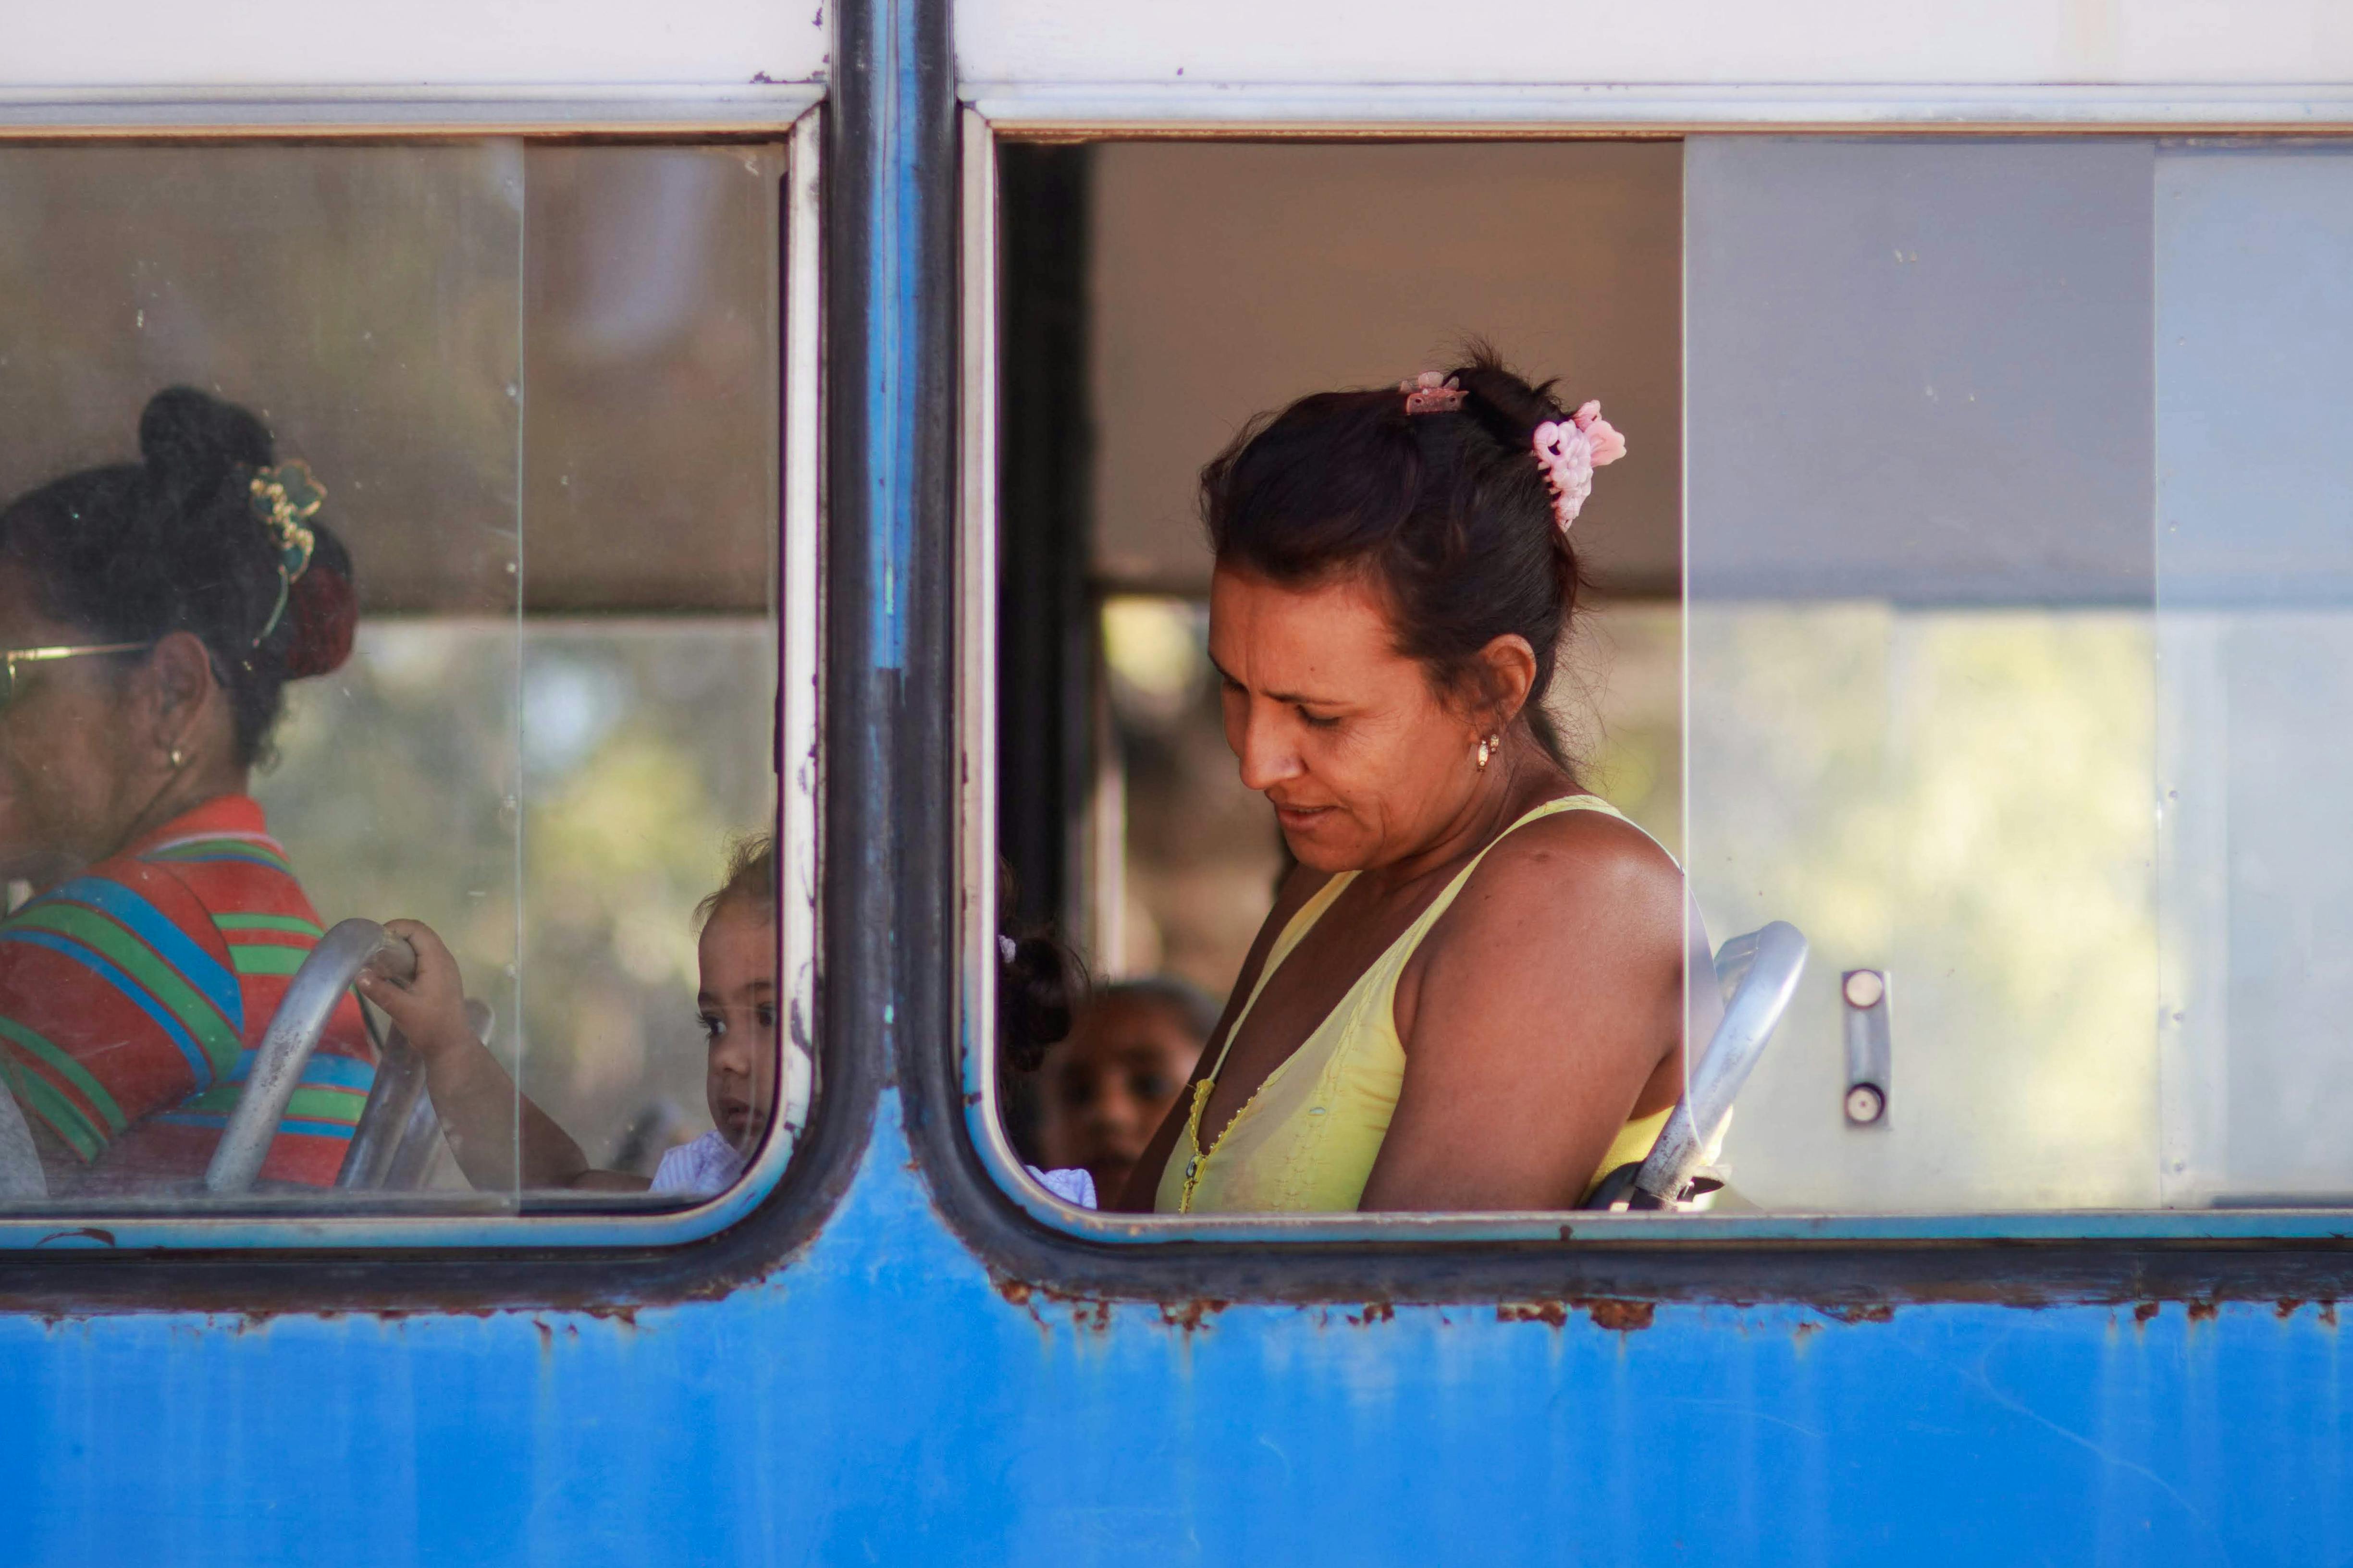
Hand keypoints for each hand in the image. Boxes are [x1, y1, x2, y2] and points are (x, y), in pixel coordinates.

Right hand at [355, 919, 474, 1063]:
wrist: (450, 1045)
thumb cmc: (430, 1026)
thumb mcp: (402, 1009)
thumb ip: (380, 991)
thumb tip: (359, 974)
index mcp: (438, 961)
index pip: (418, 930)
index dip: (397, 927)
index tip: (374, 939)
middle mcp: (443, 960)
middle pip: (419, 935)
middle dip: (395, 937)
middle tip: (372, 949)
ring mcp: (443, 969)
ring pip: (420, 947)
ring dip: (400, 948)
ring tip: (377, 959)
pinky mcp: (439, 978)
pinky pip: (422, 959)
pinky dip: (405, 959)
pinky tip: (389, 972)